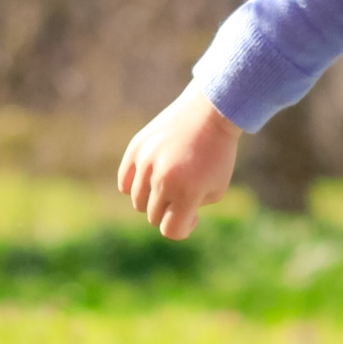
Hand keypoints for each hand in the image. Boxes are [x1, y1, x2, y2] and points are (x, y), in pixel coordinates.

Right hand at [118, 80, 240, 239]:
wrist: (210, 112)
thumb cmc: (217, 155)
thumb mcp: (216, 189)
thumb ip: (190, 210)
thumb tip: (166, 217)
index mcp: (186, 192)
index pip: (170, 230)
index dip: (183, 228)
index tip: (193, 215)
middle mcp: (162, 179)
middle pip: (154, 216)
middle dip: (169, 211)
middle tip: (184, 194)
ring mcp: (146, 162)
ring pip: (138, 201)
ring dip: (153, 199)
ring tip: (170, 183)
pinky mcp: (136, 149)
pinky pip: (125, 182)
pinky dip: (136, 186)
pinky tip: (153, 176)